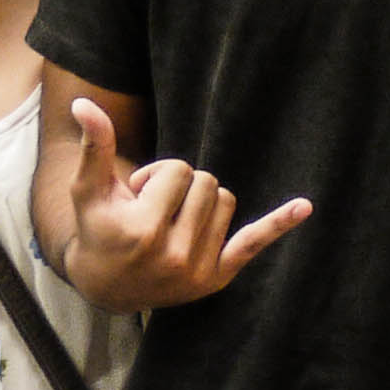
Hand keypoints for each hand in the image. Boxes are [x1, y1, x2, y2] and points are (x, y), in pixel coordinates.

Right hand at [62, 97, 311, 312]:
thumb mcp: (89, 190)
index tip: (136, 196)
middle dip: (180, 187)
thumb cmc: (98, 229)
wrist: (107, 287)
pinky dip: (278, 225)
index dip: (158, 175)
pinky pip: (253, 243)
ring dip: (202, 202)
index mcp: (143, 231)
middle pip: (206, 182)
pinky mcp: (217, 278)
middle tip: (153, 211)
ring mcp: (199, 270)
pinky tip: (304, 207)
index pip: (179, 171)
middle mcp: (175, 255)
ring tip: (171, 222)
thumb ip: (95, 145)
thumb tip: (85, 103)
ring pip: (225, 201)